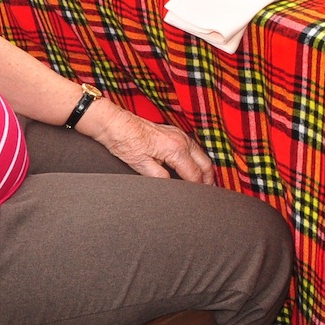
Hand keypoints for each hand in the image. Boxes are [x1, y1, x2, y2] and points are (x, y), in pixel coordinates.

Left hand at [89, 104, 215, 182]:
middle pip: (205, 163)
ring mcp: (179, 134)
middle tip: (206, 194)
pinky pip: (193, 147)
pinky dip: (197, 159)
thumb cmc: (126, 143)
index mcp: (175, 150)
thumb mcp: (141, 165)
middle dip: (208, 179)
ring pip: (201, 154)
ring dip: (204, 169)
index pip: (194, 174)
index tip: (198, 200)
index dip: (198, 189)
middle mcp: (182, 140)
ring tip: (202, 184)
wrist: (115, 124)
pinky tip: (192, 167)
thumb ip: (160, 178)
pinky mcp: (174, 132)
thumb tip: (172, 189)